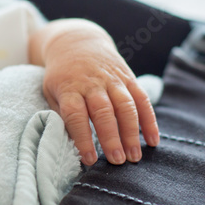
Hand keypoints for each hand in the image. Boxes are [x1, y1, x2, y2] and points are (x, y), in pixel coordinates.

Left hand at [30, 19, 158, 165]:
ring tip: (135, 157)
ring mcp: (113, 79)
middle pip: (104, 111)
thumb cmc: (62, 76)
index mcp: (70, 88)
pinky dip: (149, 120)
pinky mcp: (128, 78)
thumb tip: (69, 143)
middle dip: (112, 138)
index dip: (83, 138)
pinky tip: (153, 140)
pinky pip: (142, 99)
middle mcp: (92, 83)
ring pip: (126, 106)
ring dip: (132, 132)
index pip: (76, 115)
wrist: (77, 43)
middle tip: (117, 161)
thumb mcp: (51, 91)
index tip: (89, 159)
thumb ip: (60, 115)